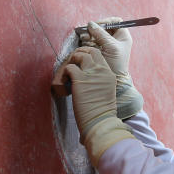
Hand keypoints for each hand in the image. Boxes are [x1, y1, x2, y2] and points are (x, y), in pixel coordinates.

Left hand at [64, 47, 134, 164]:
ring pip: (80, 55)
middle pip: (91, 50)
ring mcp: (91, 74)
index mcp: (109, 74)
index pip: (99, 56)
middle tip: (73, 61)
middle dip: (80, 52)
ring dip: (72, 60)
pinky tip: (64, 82)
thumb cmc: (102, 113)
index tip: (81, 62)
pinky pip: (69, 67)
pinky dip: (64, 73)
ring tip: (68, 72)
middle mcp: (102, 71)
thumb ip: (100, 83)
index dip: (89, 55)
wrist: (100, 122)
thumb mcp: (106, 93)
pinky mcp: (80, 79)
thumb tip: (88, 81)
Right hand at [80, 19, 131, 84]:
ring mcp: (107, 44)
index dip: (106, 21)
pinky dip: (88, 40)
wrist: (114, 80)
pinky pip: (92, 41)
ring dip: (90, 34)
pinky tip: (84, 42)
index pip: (115, 21)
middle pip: (104, 27)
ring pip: (96, 34)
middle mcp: (115, 39)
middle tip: (87, 32)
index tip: (97, 25)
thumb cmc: (116, 64)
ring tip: (84, 37)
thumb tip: (90, 24)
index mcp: (123, 36)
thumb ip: (101, 34)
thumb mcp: (110, 47)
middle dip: (95, 28)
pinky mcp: (99, 50)